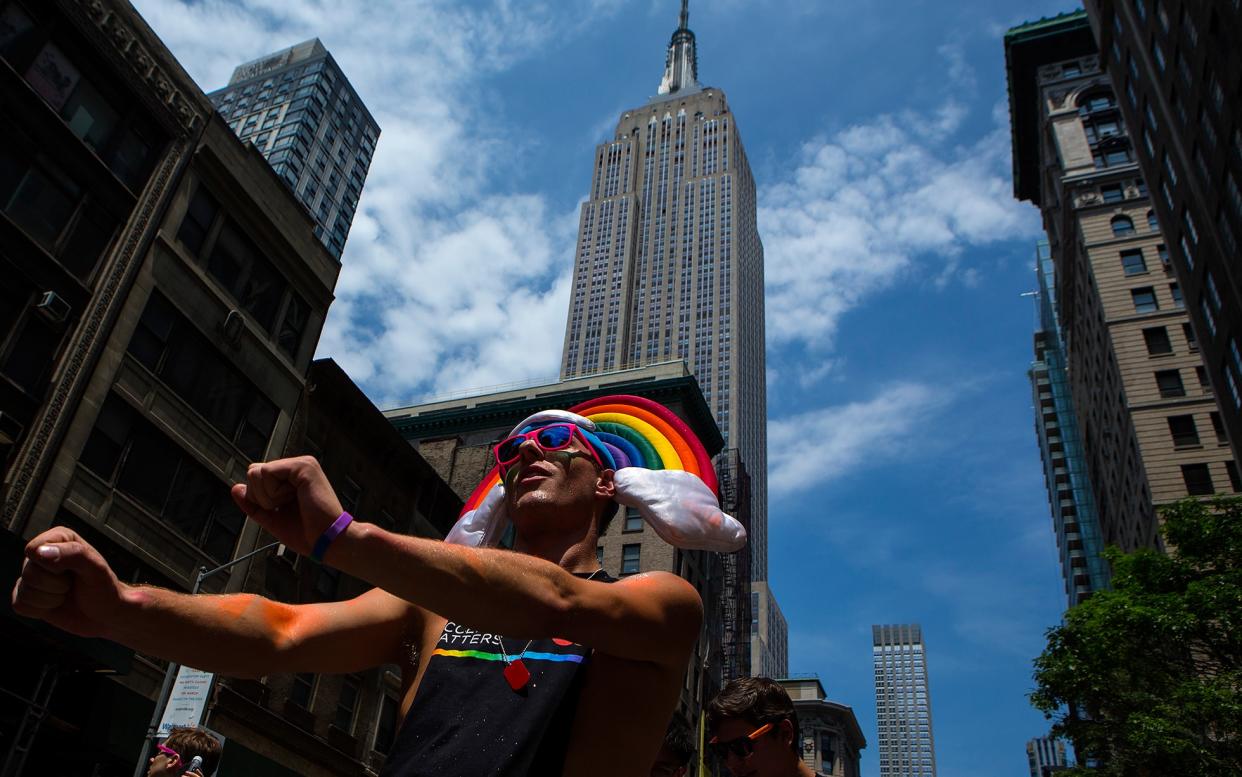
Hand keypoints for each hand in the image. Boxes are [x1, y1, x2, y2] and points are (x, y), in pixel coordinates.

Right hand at [11, 527, 125, 637]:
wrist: (106, 614)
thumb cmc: (104, 588)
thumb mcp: (96, 568)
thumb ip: (73, 554)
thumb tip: (40, 553)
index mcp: (59, 539)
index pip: (34, 550)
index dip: (52, 566)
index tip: (72, 571)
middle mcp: (42, 554)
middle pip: (29, 574)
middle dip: (56, 586)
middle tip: (73, 585)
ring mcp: (33, 575)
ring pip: (24, 591)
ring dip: (50, 599)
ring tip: (66, 594)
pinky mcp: (27, 595)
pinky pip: (19, 605)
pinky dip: (40, 610)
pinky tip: (55, 604)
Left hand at [231, 456, 343, 554]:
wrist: (327, 540)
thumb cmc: (306, 533)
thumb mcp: (272, 518)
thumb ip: (253, 503)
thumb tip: (235, 488)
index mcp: (292, 477)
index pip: (256, 476)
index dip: (258, 497)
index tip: (280, 510)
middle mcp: (297, 466)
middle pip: (253, 472)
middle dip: (260, 497)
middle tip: (284, 507)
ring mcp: (301, 464)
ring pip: (257, 472)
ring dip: (267, 497)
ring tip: (291, 504)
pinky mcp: (303, 466)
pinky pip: (267, 472)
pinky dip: (272, 493)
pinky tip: (293, 498)